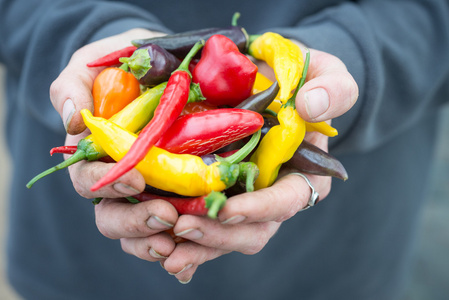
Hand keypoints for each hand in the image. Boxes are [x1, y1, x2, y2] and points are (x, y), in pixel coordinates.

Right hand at [50, 29, 179, 261]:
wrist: (161, 67)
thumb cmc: (121, 67)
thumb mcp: (92, 66)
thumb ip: (74, 87)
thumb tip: (74, 120)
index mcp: (96, 156)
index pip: (89, 180)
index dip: (107, 183)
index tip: (134, 179)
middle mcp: (120, 181)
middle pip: (113, 216)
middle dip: (135, 220)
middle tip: (164, 215)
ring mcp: (149, 191)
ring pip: (141, 230)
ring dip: (156, 239)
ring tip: (178, 237)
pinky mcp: (178, 195)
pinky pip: (173, 228)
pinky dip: (179, 244)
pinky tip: (190, 252)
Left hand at [158, 47, 357, 282]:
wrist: (267, 82)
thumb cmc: (300, 81)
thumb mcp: (326, 75)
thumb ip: (333, 89)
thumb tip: (311, 107)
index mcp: (304, 174)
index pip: (287, 201)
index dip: (259, 209)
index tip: (227, 209)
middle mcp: (274, 196)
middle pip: (253, 231)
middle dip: (219, 234)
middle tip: (182, 226)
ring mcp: (245, 200)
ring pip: (225, 237)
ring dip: (196, 246)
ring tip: (164, 250)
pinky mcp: (220, 197)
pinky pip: (204, 227)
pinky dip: (184, 242)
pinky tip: (160, 246)